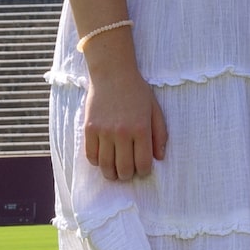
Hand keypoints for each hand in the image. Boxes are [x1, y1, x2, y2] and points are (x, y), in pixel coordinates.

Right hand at [82, 56, 167, 182]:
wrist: (112, 74)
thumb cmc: (137, 91)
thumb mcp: (155, 109)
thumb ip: (160, 134)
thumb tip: (159, 157)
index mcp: (141, 129)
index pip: (142, 163)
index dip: (144, 171)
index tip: (143, 169)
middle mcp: (122, 133)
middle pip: (124, 169)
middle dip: (128, 175)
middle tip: (128, 172)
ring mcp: (104, 132)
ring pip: (106, 166)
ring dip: (111, 173)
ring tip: (115, 172)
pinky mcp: (89, 129)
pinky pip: (91, 156)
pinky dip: (97, 162)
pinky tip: (103, 159)